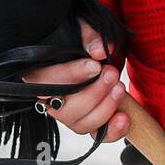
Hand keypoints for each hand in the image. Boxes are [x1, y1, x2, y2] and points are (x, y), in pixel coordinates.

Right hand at [22, 19, 129, 141]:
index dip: (70, 76)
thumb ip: (88, 36)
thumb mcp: (81, 28)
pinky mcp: (88, 123)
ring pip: (79, 124)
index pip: (45, 82)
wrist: (94, 51)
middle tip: (111, 73)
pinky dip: (113, 130)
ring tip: (119, 87)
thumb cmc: (80, 39)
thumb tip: (98, 51)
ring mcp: (69, 114)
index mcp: (39, 74)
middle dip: (92, 93)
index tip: (94, 66)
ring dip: (104, 108)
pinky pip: (97, 136)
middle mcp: (50, 99)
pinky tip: (125, 117)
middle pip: (62, 109)